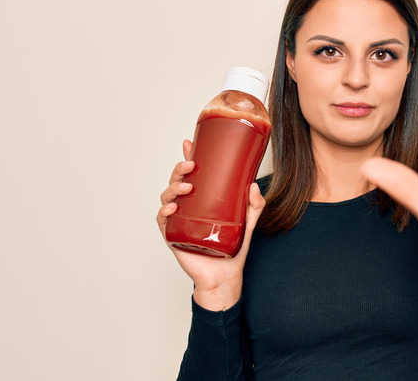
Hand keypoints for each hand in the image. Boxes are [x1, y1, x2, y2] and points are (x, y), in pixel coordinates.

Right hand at [156, 139, 265, 309]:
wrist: (225, 275)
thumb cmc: (233, 247)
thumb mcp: (248, 221)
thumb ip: (255, 205)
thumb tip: (253, 185)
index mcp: (202, 199)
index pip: (193, 174)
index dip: (188, 157)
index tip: (189, 143)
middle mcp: (188, 206)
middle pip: (177, 181)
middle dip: (180, 169)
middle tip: (191, 165)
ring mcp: (179, 220)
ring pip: (167, 196)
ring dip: (173, 187)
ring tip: (186, 187)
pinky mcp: (173, 235)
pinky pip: (162, 220)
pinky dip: (164, 211)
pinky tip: (171, 207)